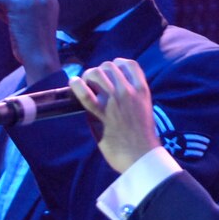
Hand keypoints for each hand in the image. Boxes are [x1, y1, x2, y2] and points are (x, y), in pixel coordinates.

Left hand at [68, 58, 160, 174]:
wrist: (142, 155)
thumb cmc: (143, 136)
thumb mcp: (145, 109)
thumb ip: (134, 98)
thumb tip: (117, 91)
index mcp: (142, 90)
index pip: (129, 64)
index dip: (116, 64)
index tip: (110, 72)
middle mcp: (129, 91)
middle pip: (109, 66)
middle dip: (99, 71)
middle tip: (93, 83)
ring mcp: (114, 102)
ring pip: (97, 74)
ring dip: (88, 77)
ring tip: (84, 85)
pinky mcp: (102, 114)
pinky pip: (86, 95)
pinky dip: (77, 86)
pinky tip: (73, 84)